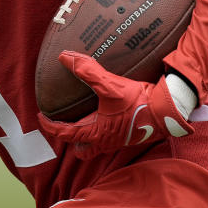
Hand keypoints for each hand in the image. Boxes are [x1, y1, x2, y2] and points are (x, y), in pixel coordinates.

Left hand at [38, 51, 193, 158]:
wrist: (167, 110)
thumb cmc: (137, 102)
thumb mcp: (109, 85)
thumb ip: (86, 71)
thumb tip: (65, 58)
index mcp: (95, 133)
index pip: (64, 134)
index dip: (49, 126)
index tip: (41, 116)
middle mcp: (105, 141)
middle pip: (80, 149)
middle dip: (69, 140)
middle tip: (63, 123)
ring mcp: (118, 141)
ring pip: (95, 146)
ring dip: (86, 138)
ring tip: (82, 120)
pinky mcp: (129, 135)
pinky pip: (109, 139)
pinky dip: (102, 131)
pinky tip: (105, 115)